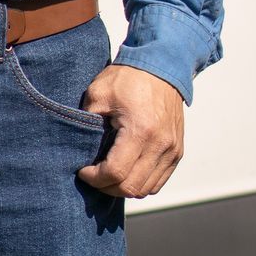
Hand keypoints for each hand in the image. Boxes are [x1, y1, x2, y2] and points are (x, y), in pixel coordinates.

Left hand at [77, 63, 185, 199]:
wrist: (162, 66)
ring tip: (109, 174)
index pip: (116, 173)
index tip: (83, 170)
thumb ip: (87, 124)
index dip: (95, 178)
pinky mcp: (177, 152)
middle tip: (93, 175)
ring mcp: (172, 150)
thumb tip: (79, 150)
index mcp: (140, 130)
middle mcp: (160, 145)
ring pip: (145, 189)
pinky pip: (157, 182)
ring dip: (123, 187)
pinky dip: (140, 183)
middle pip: (131, 187)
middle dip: (107, 187)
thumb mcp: (98, 94)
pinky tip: (126, 170)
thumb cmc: (128, 78)